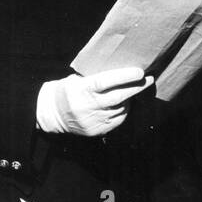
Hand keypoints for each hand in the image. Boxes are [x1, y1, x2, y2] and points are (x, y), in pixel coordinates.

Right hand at [36, 67, 152, 136]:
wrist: (53, 114)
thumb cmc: (68, 90)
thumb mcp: (77, 79)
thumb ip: (95, 77)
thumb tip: (121, 70)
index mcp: (82, 90)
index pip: (105, 82)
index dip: (124, 76)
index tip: (139, 71)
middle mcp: (88, 106)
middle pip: (118, 97)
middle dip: (136, 88)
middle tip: (149, 79)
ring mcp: (93, 120)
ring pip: (120, 109)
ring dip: (130, 99)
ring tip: (133, 90)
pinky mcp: (96, 131)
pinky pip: (117, 120)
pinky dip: (124, 111)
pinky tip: (124, 104)